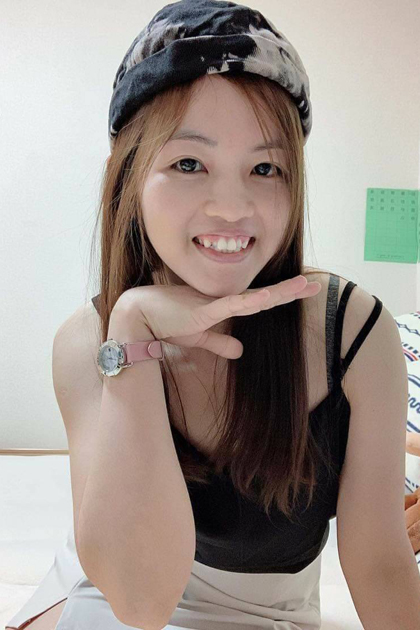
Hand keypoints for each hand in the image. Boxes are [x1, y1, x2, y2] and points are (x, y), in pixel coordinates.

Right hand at [115, 276, 321, 359]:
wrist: (140, 316)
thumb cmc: (167, 322)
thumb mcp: (200, 337)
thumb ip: (221, 342)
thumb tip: (241, 350)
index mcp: (225, 306)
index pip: (260, 300)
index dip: (283, 295)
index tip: (304, 291)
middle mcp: (225, 300)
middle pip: (265, 295)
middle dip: (291, 290)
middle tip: (316, 285)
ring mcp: (215, 303)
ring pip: (255, 297)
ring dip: (279, 292)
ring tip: (303, 286)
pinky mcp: (203, 310)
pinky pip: (231, 306)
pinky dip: (250, 302)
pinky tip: (268, 297)